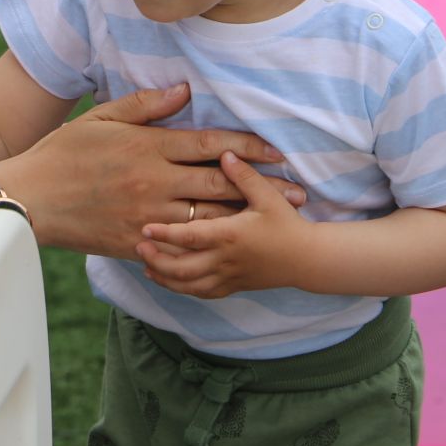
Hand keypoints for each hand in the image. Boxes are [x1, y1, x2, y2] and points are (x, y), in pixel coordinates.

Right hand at [0, 84, 308, 258]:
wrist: (30, 199)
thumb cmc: (64, 153)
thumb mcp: (102, 118)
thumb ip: (146, 106)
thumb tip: (186, 90)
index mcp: (149, 147)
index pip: (211, 144)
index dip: (248, 148)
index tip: (277, 152)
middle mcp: (154, 181)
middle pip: (221, 183)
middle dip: (263, 188)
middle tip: (298, 192)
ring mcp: (148, 215)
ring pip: (209, 217)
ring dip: (246, 218)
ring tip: (276, 221)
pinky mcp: (138, 242)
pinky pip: (181, 244)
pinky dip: (209, 244)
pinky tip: (232, 246)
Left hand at [136, 151, 310, 297]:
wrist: (307, 260)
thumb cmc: (287, 224)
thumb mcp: (268, 196)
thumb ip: (243, 175)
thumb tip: (225, 153)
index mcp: (229, 235)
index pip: (190, 237)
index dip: (165, 234)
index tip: (144, 228)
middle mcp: (224, 260)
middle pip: (181, 268)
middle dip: (157, 260)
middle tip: (139, 246)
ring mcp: (227, 277)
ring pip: (188, 284)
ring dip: (164, 277)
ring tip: (146, 266)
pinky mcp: (232, 287)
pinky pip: (201, 293)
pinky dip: (181, 289)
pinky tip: (168, 281)